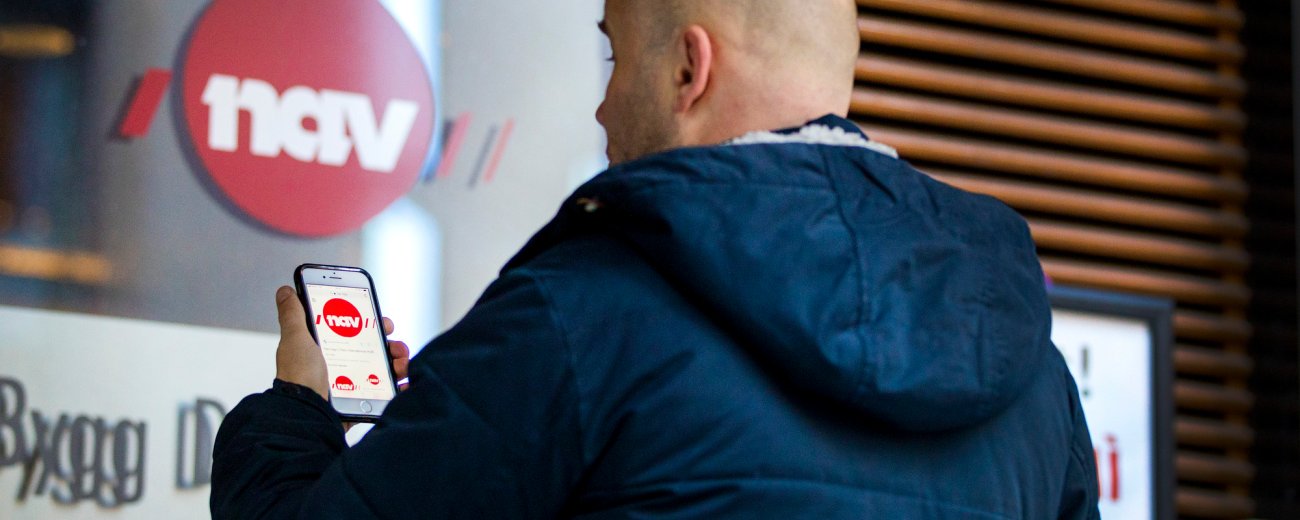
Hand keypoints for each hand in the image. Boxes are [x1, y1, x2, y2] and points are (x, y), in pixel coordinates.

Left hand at [273, 286, 412, 402]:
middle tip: (395, 346)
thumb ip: (293, 314)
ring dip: (398, 363)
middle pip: (373, 350)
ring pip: (382, 369)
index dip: (372, 324)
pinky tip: (404, 384)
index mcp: (325, 349)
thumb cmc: (298, 377)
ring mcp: (351, 385)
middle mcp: (339, 367)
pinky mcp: (359, 402)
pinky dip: (398, 388)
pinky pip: (384, 393)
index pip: (354, 331)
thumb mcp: (295, 339)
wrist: (306, 413)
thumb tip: (285, 292)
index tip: (383, 322)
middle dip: (391, 345)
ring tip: (400, 366)